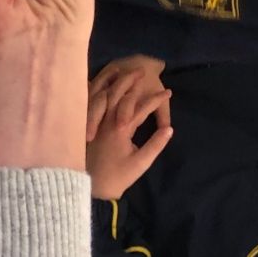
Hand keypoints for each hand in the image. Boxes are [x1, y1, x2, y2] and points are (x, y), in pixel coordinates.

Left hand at [85, 65, 173, 200]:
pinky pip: (91, 101)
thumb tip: (169, 128)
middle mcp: (107, 120)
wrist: (91, 186)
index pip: (142, 108)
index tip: (168, 91)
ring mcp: (96, 121)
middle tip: (144, 70)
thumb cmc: (118, 176)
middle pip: (120, 94)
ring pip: (105, 95)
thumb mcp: (140, 164)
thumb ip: (155, 145)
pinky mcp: (88, 125)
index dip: (156, 99)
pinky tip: (102, 83)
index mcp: (121, 129)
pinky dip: (98, 89)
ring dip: (115, 82)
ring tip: (125, 71)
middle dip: (133, 81)